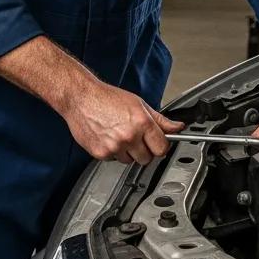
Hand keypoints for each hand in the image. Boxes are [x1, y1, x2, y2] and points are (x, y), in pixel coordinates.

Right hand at [61, 80, 184, 164]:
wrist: (81, 97)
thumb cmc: (107, 98)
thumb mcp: (138, 104)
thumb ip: (160, 120)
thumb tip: (178, 127)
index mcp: (141, 122)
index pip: (162, 148)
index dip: (160, 146)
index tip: (157, 143)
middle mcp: (129, 136)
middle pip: (147, 158)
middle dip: (144, 150)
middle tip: (136, 138)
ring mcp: (114, 146)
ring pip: (130, 161)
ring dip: (127, 152)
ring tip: (119, 134)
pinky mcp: (101, 153)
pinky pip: (114, 160)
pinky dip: (112, 152)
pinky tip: (107, 137)